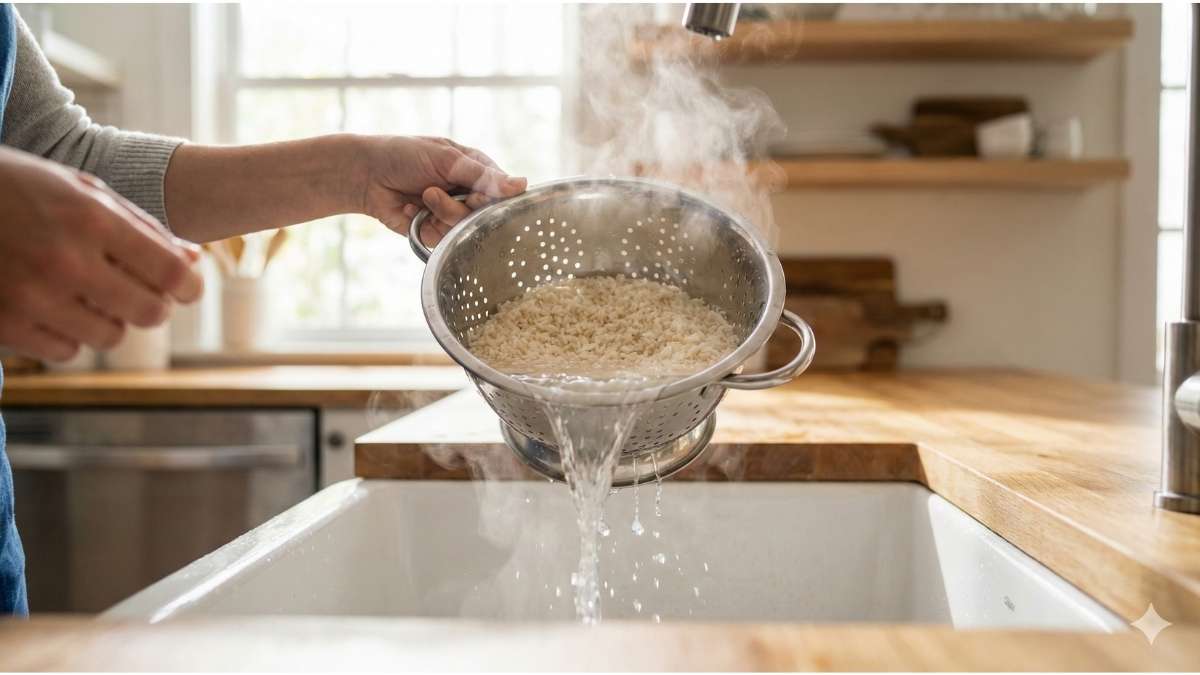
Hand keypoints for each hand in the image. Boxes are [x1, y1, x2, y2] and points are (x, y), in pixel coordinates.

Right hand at [0, 147, 203, 361]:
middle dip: (153, 304)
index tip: (186, 288)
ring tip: (85, 293)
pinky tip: (52, 307)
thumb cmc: (17, 190)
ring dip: (108, 319)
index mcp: (90, 219)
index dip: (189, 286)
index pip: (171, 271)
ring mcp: (32, 297)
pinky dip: (67, 334)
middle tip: (138, 292)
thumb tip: (193, 259)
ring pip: (111, 336)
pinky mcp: (5, 325)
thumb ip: (141, 226)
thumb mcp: (79, 190)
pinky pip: (67, 351)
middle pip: (150, 313)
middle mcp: (66, 261)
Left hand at [359, 136, 526, 245]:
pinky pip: (444, 239)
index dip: (492, 197)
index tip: (475, 195)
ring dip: (442, 212)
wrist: (364, 174)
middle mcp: (468, 194)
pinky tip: (411, 209)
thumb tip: (522, 185)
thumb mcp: (446, 158)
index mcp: (476, 170)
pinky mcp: (435, 233)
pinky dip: (425, 224)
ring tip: (422, 196)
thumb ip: (483, 176)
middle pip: (486, 214)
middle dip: (460, 205)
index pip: (502, 191)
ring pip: (465, 228)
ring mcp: (452, 214)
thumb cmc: (404, 155)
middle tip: (435, 189)